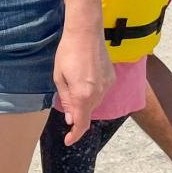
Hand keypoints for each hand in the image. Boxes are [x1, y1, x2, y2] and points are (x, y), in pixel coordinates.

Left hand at [53, 24, 111, 140]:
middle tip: (66, 96)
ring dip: (85, 100)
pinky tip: (85, 75)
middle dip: (77, 112)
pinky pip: (101, 92)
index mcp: (83, 95)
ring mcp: (107, 86)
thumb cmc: (67, 52)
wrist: (86, 32)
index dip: (75, 135)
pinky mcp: (111, 78)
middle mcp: (98, 93)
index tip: (68, 140)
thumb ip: (67, 100)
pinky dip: (92, 90)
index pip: (81, 123)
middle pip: (87, 112)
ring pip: (95, 102)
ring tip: (75, 79)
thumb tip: (71, 120)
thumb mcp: (60, 77)